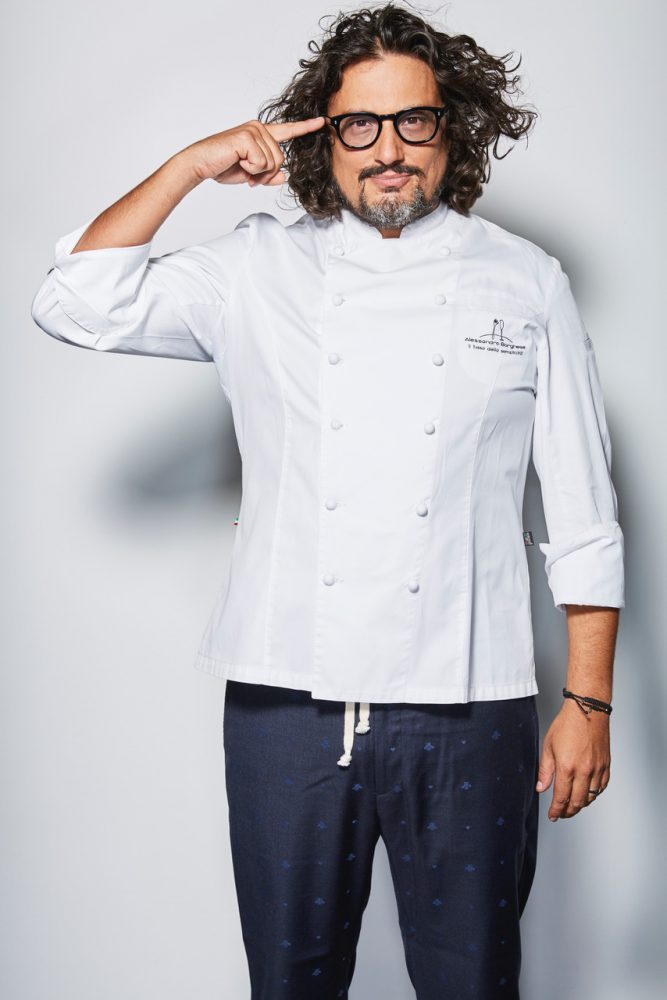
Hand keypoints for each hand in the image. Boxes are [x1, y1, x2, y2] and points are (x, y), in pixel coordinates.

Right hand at [181, 116, 325, 186]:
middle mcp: (259, 128)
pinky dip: (251, 170)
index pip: (287, 131)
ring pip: (273, 163)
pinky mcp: (247, 137)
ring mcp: (253, 131)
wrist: (200, 164)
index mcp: (261, 134)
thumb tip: (283, 178)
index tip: (322, 122)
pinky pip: (262, 163)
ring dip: (258, 172)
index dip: (305, 128)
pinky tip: (237, 162)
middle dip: (266, 173)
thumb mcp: (251, 174)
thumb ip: (268, 175)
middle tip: (248, 172)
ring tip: (241, 165)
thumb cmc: (222, 166)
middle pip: (281, 159)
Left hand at [536, 698, 610, 820]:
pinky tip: (587, 792)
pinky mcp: (606, 765)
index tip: (553, 815)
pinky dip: (594, 793)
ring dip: (581, 804)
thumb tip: (541, 788)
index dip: (556, 810)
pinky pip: (601, 786)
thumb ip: (545, 771)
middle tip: (561, 813)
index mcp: (567, 767)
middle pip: (578, 802)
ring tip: (572, 804)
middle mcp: (584, 770)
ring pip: (591, 796)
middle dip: (568, 811)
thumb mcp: (548, 746)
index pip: (561, 797)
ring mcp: (597, 768)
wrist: (587, 710)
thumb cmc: (567, 724)